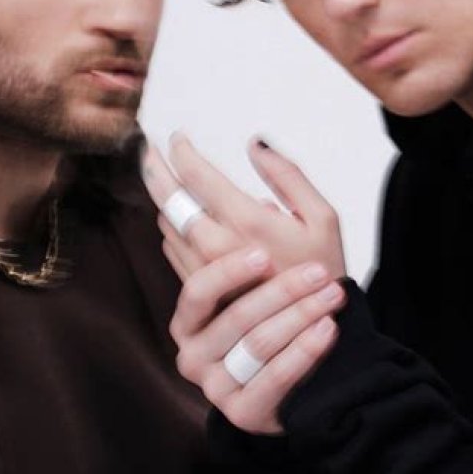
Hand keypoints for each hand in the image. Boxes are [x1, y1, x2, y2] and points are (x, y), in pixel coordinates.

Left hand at [143, 133, 345, 280]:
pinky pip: (173, 251)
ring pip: (168, 224)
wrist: (317, 336)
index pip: (196, 176)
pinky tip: (184, 219)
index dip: (181, 150)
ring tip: (167, 181)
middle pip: (168, 199)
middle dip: (154, 168)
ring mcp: (204, 271)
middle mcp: (217, 246)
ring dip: (165, 199)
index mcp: (246, 222)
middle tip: (148, 150)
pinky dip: (175, 228)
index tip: (177, 137)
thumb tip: (255, 144)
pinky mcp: (200, 291)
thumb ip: (287, 175)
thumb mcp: (323, 216)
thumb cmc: (324, 270)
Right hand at [170, 245, 345, 433]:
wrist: (295, 379)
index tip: (263, 254)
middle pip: (237, 317)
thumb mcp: (253, 280)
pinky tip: (327, 329)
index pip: (199, 290)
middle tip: (319, 271)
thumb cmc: (274, 317)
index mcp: (189, 317)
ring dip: (300, 314)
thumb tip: (263, 201)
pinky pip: (274, 379)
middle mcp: (192, 353)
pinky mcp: (242, 413)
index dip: (229, 270)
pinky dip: (304, 351)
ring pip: (258, 344)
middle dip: (283, 290)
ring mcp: (214, 387)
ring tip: (332, 295)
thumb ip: (245, 243)